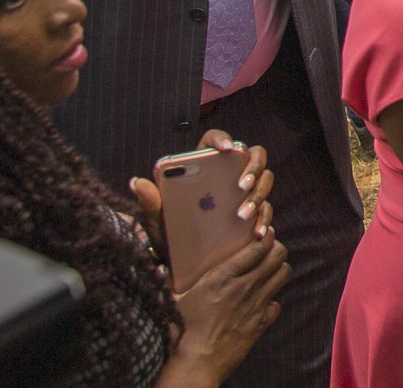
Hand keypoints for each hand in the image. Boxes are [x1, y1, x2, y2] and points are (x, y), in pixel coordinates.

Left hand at [131, 132, 271, 261]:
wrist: (185, 264)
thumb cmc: (171, 234)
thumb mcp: (158, 221)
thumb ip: (150, 202)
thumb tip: (136, 182)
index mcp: (203, 166)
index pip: (215, 140)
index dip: (222, 139)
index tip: (226, 149)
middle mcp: (228, 173)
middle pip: (252, 155)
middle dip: (251, 168)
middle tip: (240, 186)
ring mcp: (244, 191)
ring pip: (264, 179)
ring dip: (258, 194)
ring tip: (242, 215)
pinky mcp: (255, 211)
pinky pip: (267, 208)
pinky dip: (263, 219)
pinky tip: (256, 232)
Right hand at [163, 227, 289, 382]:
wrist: (195, 365)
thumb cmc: (180, 332)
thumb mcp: (174, 301)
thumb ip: (169, 281)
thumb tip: (157, 267)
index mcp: (222, 277)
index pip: (257, 246)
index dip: (265, 236)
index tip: (263, 234)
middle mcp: (244, 287)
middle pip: (278, 255)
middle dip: (275, 249)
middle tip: (267, 251)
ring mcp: (256, 305)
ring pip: (283, 274)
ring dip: (278, 270)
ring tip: (268, 272)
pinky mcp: (261, 324)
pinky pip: (277, 304)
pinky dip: (272, 301)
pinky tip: (260, 303)